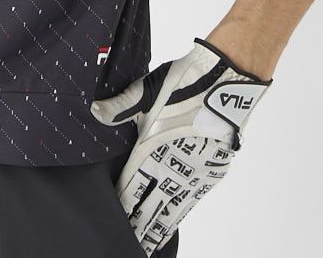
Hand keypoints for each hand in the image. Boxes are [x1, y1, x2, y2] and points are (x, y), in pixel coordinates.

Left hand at [89, 37, 271, 253]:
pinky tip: (176, 218)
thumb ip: (120, 106)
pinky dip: (182, 211)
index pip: (133, 188)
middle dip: (140, 225)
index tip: (113, 223)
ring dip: (161, 225)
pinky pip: (194, 198)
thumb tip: (94, 112)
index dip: (123, 206)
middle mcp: (176, 166)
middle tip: (131, 245)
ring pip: (175, 207)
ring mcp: (198, 171)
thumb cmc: (186, 82)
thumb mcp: (147, 90)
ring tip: (151, 243)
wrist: (228, 81)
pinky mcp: (214, 169)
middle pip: (153, 205)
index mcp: (154, 149)